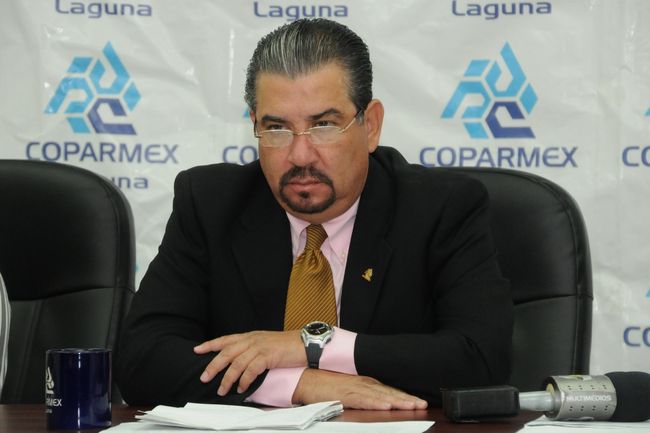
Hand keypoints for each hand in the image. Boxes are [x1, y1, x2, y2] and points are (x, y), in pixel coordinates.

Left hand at [193, 330, 304, 395]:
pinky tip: (241, 388)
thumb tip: (238, 362)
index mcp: (250, 336)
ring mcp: (260, 347)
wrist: (304, 343)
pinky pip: (251, 370)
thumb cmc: (286, 345)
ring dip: (227, 378)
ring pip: (237, 363)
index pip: (226, 339)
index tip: (196, 350)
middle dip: (213, 365)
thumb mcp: (265, 343)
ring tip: (222, 390)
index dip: (210, 344)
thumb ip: (251, 349)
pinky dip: (244, 381)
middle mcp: (252, 340)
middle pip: (226, 352)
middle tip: (204, 377)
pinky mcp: (268, 356)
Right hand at [292, 369, 427, 409]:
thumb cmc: (327, 385)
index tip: (419, 401)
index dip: (405, 396)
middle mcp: (364, 384)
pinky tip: (386, 406)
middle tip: (422, 404)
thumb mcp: (350, 389)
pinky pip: (364, 400)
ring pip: (381, 396)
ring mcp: (356, 389)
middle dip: (407, 399)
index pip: (390, 391)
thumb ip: (365, 394)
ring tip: (412, 406)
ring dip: (397, 401)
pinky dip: (376, 403)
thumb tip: (380, 402)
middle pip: (389, 393)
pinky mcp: (346, 395)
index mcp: (366, 383)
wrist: (307, 379)